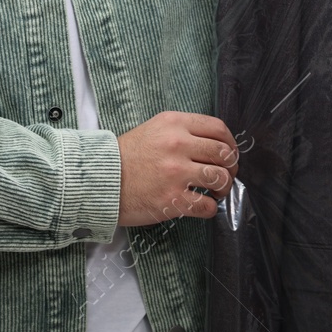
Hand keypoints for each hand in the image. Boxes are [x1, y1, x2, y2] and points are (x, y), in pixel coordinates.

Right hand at [115, 111, 238, 226]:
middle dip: (231, 167)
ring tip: (215, 192)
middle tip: (225, 175)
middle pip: (224, 153)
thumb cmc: (126, 156)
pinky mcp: (172, 199)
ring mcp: (176, 173)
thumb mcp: (153, 129)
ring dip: (223, 187)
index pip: (218, 128)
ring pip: (220, 178)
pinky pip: (207, 205)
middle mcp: (178, 144)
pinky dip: (210, 208)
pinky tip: (202, 206)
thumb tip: (212, 144)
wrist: (99, 180)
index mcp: (174, 123)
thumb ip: (181, 131)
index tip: (229, 153)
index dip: (230, 143)